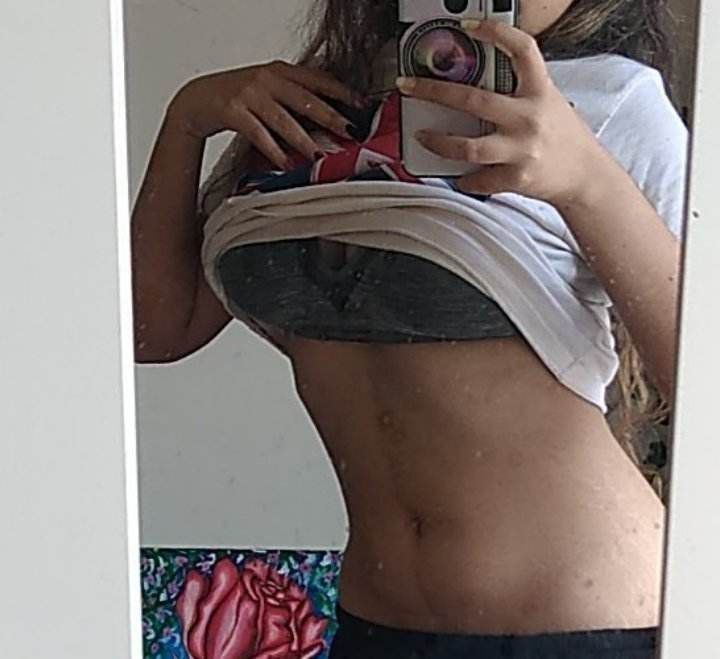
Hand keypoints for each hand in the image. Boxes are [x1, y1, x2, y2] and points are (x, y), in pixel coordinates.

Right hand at [166, 61, 363, 168]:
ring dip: (304, 140)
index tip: (361, 105)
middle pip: (305, 99)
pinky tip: (285, 162)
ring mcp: (250, 94)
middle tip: (349, 131)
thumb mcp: (268, 90)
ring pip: (284, 120)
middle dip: (330, 117)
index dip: (341, 92)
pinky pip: (259, 134)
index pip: (317, 79)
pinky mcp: (234, 111)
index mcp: (280, 71)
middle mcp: (267, 79)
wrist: (198, 99)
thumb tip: (327, 119)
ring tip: (319, 155)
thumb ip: (294, 98)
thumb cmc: (238, 97)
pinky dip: (274, 150)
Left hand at [396, 19, 609, 205]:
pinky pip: (478, 179)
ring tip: (422, 135)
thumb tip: (476, 86)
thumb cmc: (563, 138)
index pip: (522, 50)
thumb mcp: (549, 103)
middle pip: (473, 100)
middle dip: (433, 92)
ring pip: (468, 147)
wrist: (586, 177)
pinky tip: (458, 176)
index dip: (495, 32)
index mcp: (541, 92)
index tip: (468, 25)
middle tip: (408, 86)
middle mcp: (529, 119)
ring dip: (438, 142)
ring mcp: (521, 150)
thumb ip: (520, 92)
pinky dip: (464, 179)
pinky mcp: (515, 178)